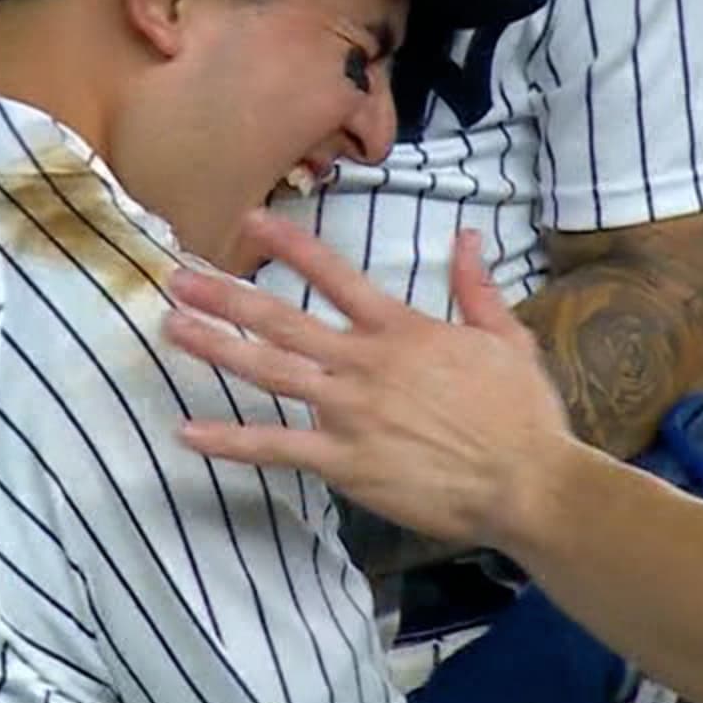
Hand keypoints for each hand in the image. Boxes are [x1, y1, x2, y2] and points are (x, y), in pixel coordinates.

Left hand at [162, 213, 573, 549]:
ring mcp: (349, 412)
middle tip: (179, 279)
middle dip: (226, 297)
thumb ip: (475, 287)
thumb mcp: (506, 338)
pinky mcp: (344, 462)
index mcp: (402, 330)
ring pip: (268, 373)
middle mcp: (365, 363)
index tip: (250, 222)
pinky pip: (276, 447)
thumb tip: (466, 236)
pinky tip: (189, 432)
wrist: (528, 481)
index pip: (335, 277)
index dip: (290, 247)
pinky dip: (230, 441)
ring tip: (174, 329)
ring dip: (217, 349)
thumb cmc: (522, 413)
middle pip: (282, 322)